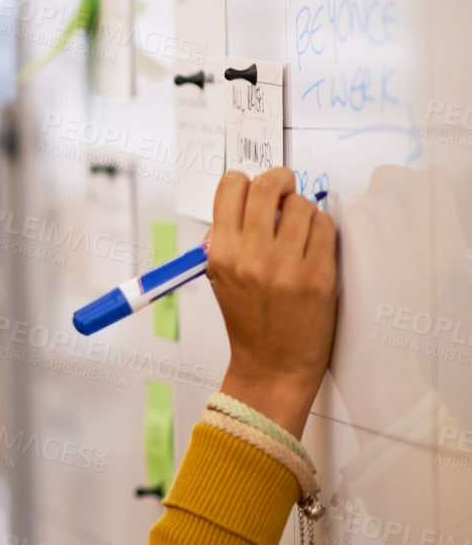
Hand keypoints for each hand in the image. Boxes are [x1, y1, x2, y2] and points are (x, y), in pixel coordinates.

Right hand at [205, 166, 337, 438]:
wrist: (273, 364)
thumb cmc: (248, 321)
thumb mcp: (219, 277)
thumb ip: (227, 238)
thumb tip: (247, 199)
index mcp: (221, 254)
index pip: (230, 188)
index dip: (243, 180)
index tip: (252, 185)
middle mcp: (252, 257)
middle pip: (266, 186)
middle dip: (278, 179)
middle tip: (283, 186)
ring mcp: (287, 266)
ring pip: (301, 204)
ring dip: (301, 208)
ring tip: (298, 226)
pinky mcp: (319, 276)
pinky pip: (325, 227)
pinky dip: (320, 227)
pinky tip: (313, 242)